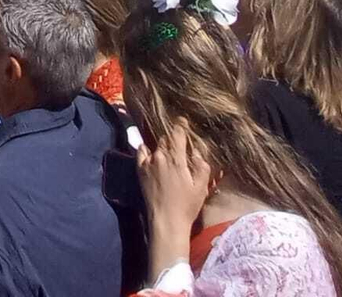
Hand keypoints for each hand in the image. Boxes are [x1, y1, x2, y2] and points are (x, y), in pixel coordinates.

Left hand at [138, 124, 213, 244]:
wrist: (166, 221)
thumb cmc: (187, 205)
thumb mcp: (201, 186)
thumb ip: (201, 165)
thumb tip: (196, 150)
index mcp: (175, 158)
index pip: (177, 132)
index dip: (181, 125)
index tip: (184, 121)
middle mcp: (159, 155)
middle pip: (165, 137)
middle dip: (173, 136)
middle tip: (179, 140)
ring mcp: (147, 162)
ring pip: (155, 144)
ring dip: (162, 144)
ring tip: (168, 149)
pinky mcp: (139, 169)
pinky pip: (141, 151)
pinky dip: (147, 149)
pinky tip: (153, 153)